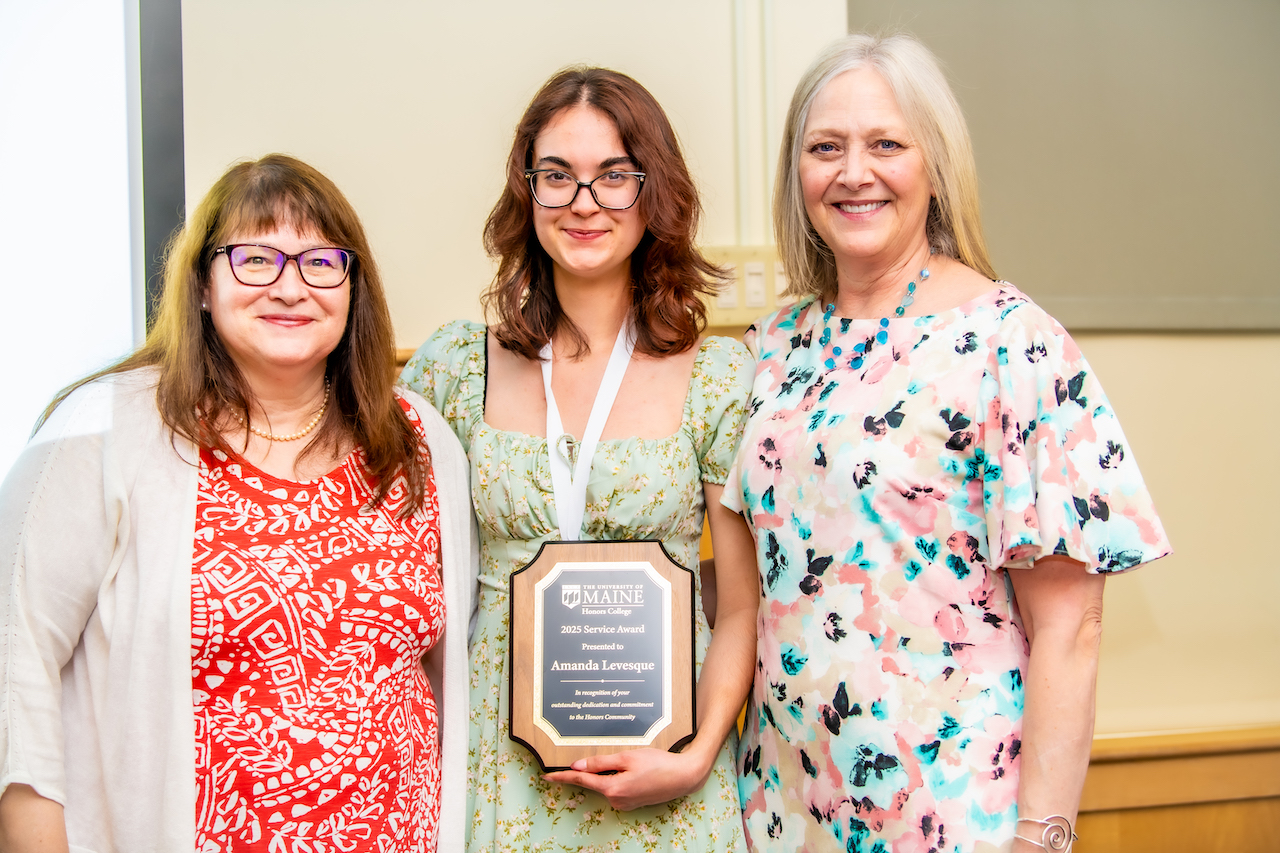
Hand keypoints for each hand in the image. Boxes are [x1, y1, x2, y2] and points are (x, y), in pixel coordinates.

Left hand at [541, 747, 712, 810]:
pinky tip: (633, 767)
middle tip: (601, 755)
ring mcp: (625, 803)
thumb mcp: (627, 757)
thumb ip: (600, 762)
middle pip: (595, 782)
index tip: (546, 776)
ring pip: (607, 784)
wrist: (683, 777)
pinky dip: (618, 777)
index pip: (581, 781)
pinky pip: (617, 788)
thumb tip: (577, 767)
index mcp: (612, 789)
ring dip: (609, 772)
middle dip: (592, 770)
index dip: (562, 777)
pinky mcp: (632, 802)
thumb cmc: (658, 763)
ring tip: (630, 759)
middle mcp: (616, 800)